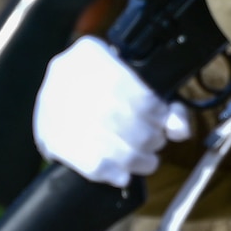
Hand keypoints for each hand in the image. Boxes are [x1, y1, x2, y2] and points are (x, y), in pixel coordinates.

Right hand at [33, 37, 191, 187]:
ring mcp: (56, 112)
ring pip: (110, 145)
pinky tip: (123, 175)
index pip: (139, 94)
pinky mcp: (52, 141)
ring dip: (137, 159)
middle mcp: (70, 80)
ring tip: (146, 160)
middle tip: (155, 142)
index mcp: (90, 55)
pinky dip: (113, 173)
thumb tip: (179, 130)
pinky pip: (89, 164)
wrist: (54, 90)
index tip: (163, 120)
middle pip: (125, 121)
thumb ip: (161, 99)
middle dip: (150, 138)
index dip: (159, 113)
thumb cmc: (97, 81)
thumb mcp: (130, 76)